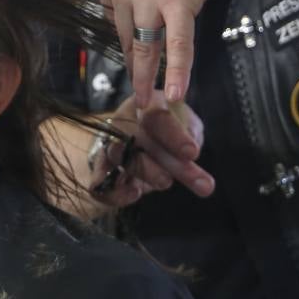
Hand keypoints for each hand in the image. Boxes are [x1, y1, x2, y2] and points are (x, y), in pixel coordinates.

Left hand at [54, 0, 230, 108]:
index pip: (112, 16)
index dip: (124, 30)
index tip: (133, 45)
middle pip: (126, 36)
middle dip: (133, 62)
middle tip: (138, 88)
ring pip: (147, 45)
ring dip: (147, 77)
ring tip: (146, 101)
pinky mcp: (182, 3)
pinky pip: (178, 43)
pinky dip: (178, 69)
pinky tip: (175, 92)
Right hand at [88, 94, 213, 206]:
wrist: (143, 139)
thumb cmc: (170, 130)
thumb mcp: (187, 128)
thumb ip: (192, 144)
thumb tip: (199, 172)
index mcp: (146, 104)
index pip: (156, 116)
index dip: (174, 135)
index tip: (193, 153)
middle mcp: (123, 121)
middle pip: (135, 137)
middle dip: (165, 160)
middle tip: (187, 178)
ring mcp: (109, 144)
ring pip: (118, 156)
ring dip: (145, 172)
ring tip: (166, 182)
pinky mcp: (101, 169)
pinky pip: (99, 183)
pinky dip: (114, 192)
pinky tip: (134, 194)